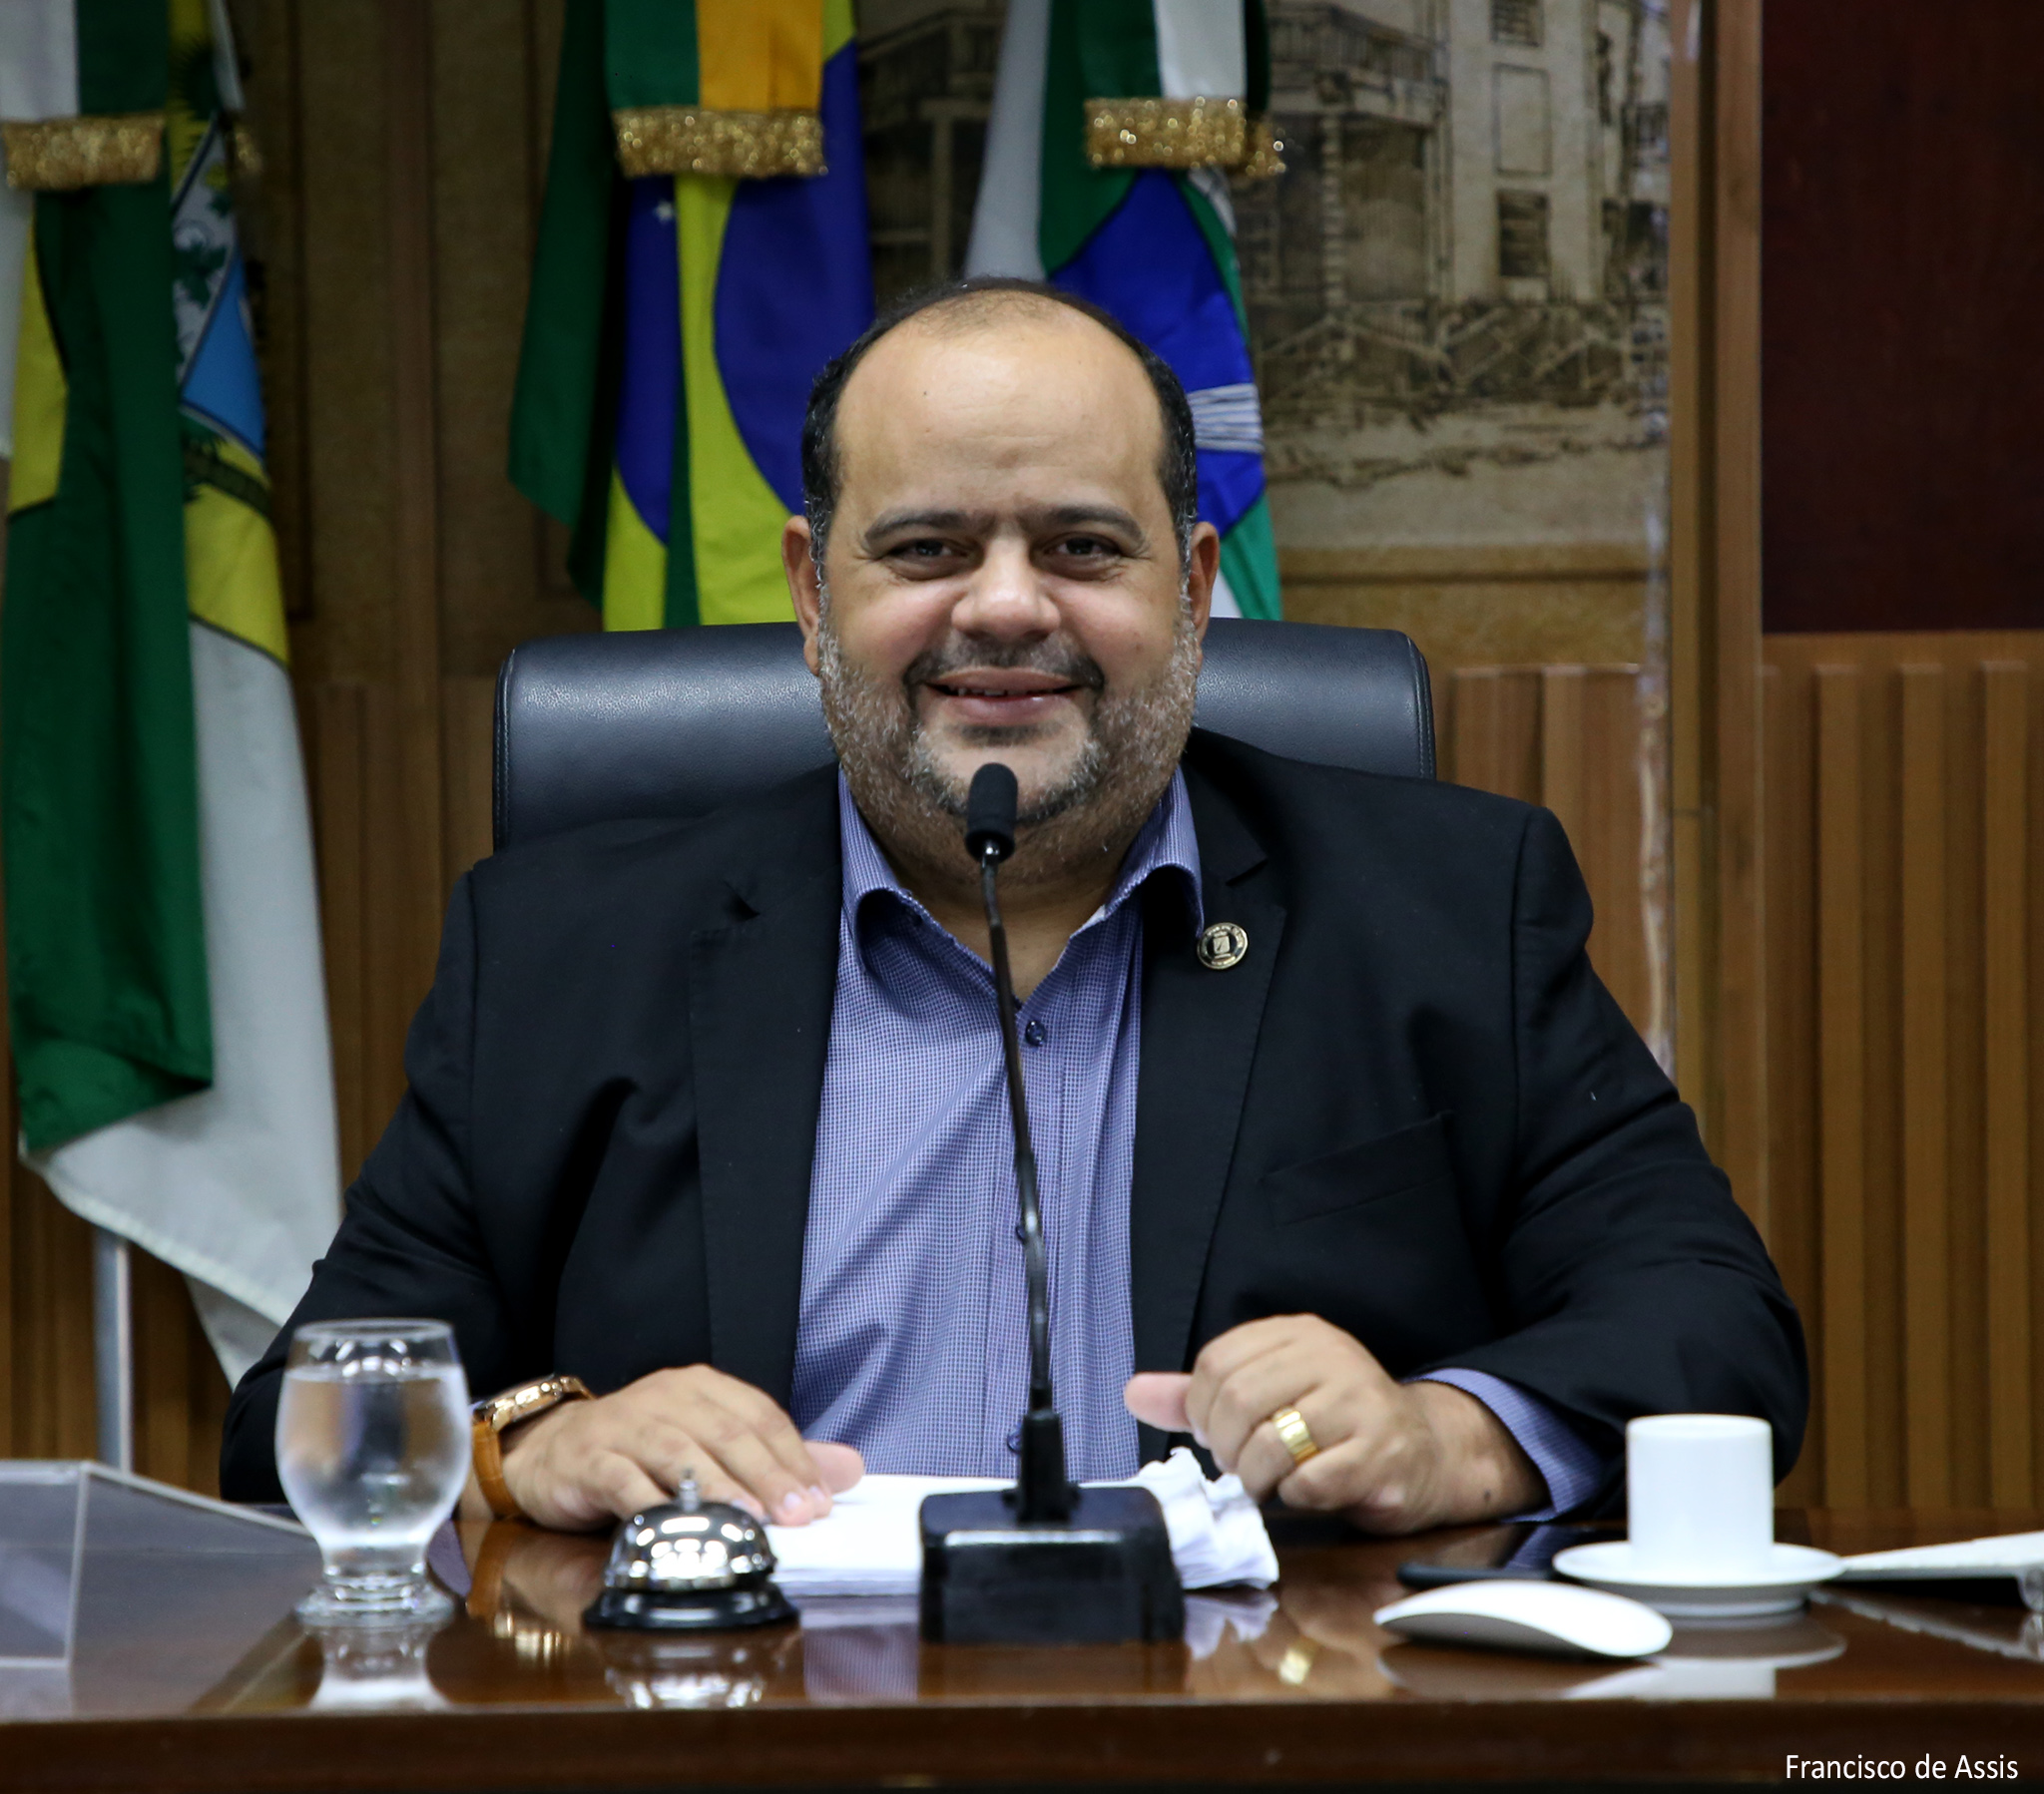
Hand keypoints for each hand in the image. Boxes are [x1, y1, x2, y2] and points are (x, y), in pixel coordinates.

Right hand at [494, 1365, 864, 1531]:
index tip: (820, 1500)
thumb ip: (776, 1458)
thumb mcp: (710, 1446)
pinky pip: (623, 1480)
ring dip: (717, 1486)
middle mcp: (666, 1397)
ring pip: (679, 1452)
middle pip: (725, 1433)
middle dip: (766, 1474)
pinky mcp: (589, 1458)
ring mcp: (625, 1425)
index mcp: (702, 1388)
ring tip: (748, 1518)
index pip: (760, 1415)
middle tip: (797, 1514)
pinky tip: (676, 1525)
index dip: (793, 1456)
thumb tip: (848, 1470)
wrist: (551, 1452)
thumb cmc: (640, 1450)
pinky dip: (652, 1502)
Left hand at [1122, 1314, 1540, 1532]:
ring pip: (1269, 1444)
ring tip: (1271, 1483)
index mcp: (1299, 1334)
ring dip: (1258, 1479)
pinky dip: (1296, 1497)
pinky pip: (1308, 1482)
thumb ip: (1202, 1395)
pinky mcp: (1380, 1452)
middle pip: (1237, 1401)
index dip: (1202, 1411)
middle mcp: (1331, 1357)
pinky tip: (1310, 1489)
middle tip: (1242, 1467)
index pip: (1216, 1364)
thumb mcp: (1269, 1396)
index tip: (1219, 1434)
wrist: (1423, 1452)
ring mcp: (1359, 1402)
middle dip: (1228, 1449)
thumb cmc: (1334, 1425)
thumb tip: (1134, 1392)